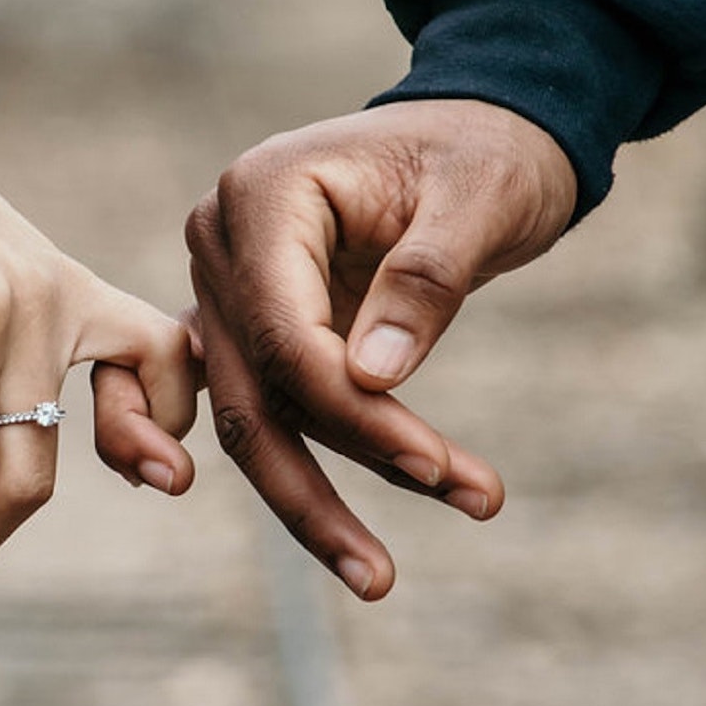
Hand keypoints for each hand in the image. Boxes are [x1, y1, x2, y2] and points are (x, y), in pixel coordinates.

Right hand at [184, 99, 575, 598]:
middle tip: (383, 576)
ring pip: (250, 418)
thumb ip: (424, 280)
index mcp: (261, 194)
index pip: (286, 334)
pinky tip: (301, 534)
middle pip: (253, 393)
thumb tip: (371, 379)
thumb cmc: (485, 151)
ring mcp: (224, 287)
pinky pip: (245, 406)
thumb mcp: (479, 198)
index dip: (355, 413)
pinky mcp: (248, 325)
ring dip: (312, 498)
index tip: (437, 467)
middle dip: (321, 487)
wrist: (481, 129)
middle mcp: (220, 242)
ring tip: (378, 574)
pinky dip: (276, 466)